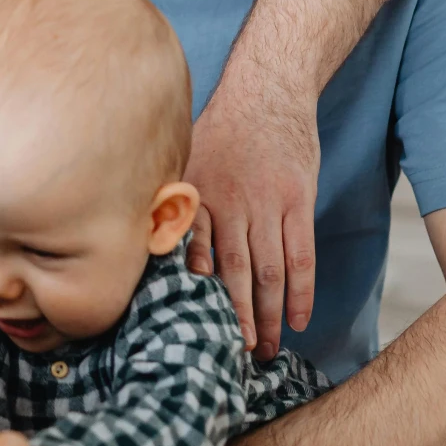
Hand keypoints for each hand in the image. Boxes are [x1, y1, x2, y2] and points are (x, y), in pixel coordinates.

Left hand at [186, 85, 319, 355]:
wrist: (267, 88)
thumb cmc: (220, 127)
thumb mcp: (184, 158)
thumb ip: (170, 201)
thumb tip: (144, 243)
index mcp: (198, 196)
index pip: (193, 256)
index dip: (191, 297)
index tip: (186, 331)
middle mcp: (232, 204)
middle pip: (233, 273)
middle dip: (232, 320)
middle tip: (230, 358)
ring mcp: (269, 204)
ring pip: (269, 271)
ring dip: (266, 315)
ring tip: (264, 351)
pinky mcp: (299, 202)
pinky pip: (302, 254)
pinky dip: (300, 291)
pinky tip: (297, 320)